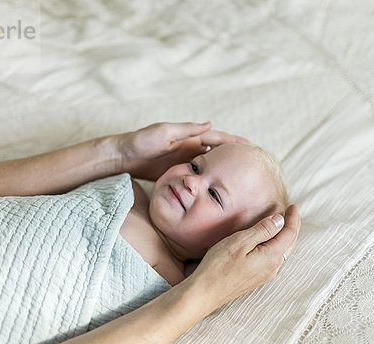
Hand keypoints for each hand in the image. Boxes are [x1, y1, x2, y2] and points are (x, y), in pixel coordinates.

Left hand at [116, 122, 249, 180]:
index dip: (234, 142)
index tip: (251, 147)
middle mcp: (188, 148)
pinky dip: (207, 180)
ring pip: (208, 166)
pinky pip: (196, 177)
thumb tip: (210, 124)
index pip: (217, 139)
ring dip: (221, 169)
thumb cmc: (141, 142)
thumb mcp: (164, 132)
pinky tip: (214, 189)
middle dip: (232, 156)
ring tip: (238, 177)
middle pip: (216, 152)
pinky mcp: (176, 173)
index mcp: (188, 137)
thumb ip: (187, 130)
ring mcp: (183, 161)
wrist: (122, 157)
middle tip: (250, 163)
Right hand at [189, 204, 300, 309]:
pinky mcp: (255, 279)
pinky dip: (276, 246)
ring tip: (282, 224)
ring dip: (284, 237)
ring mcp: (264, 275)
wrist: (205, 293)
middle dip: (291, 227)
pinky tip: (269, 242)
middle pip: (289, 244)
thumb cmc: (219, 266)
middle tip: (290, 212)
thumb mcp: (240, 241)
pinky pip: (273, 259)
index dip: (293, 218)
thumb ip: (263, 230)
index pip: (289, 234)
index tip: (293, 206)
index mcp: (271, 257)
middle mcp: (272, 268)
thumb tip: (279, 220)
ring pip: (282, 252)